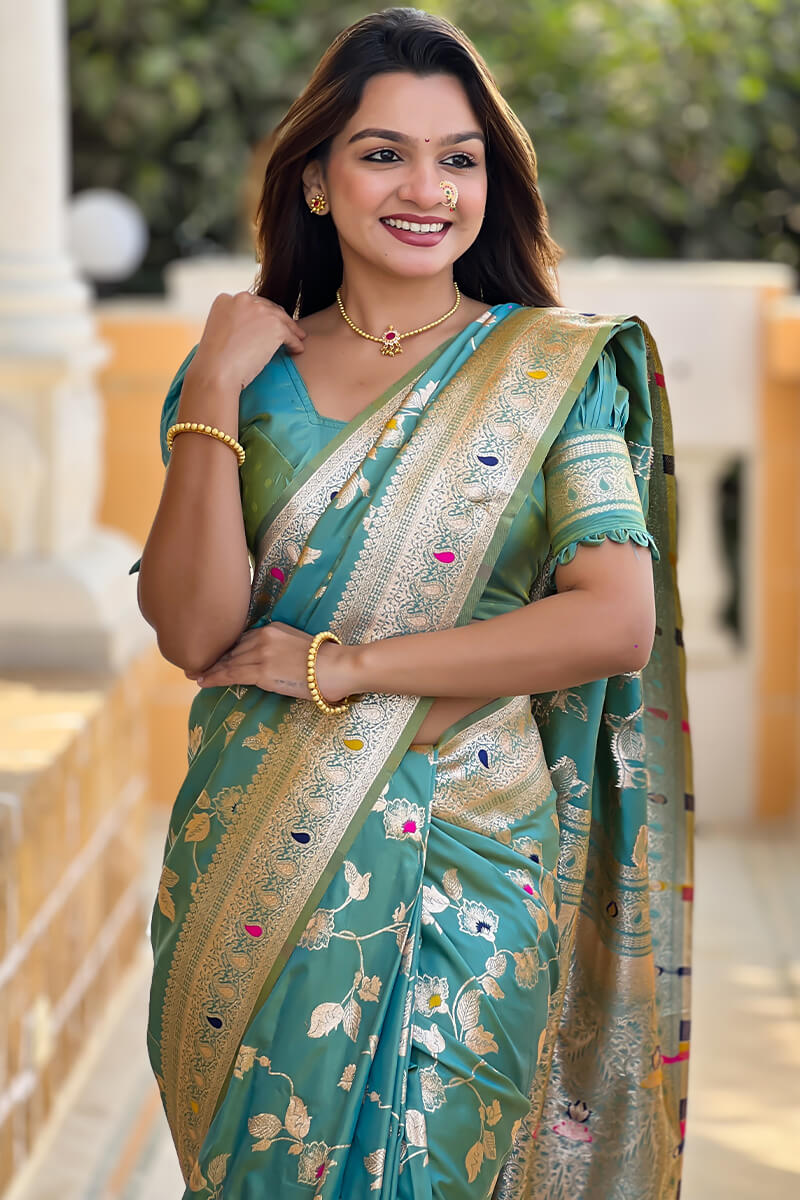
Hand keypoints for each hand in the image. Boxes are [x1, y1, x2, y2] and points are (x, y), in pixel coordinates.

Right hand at [184, 291, 306, 396]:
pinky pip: (290, 334)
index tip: (265, 323)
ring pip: (281, 319)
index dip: (259, 314)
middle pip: (268, 307)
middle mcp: (243, 299)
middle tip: (286, 329)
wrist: (216, 371)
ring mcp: (260, 311)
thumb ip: (232, 324)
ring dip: (291, 329)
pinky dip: (295, 342)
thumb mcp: (217, 332)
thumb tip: (248, 331)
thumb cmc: (213, 361)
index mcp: (225, 299)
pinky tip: (297, 349)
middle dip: (277, 319)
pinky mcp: (275, 326)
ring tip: (297, 338)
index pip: (249, 304)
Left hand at [184, 622, 355, 703]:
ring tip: (195, 675)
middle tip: (197, 665)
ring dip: (211, 669)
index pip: (243, 639)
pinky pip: (231, 675)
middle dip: (215, 658)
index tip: (215, 654)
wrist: (337, 666)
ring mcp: (260, 654)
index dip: (227, 649)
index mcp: (272, 628)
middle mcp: (262, 637)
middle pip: (232, 650)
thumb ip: (281, 647)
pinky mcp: (261, 672)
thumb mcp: (300, 644)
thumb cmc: (327, 660)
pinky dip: (214, 678)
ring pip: (228, 662)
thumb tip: (274, 661)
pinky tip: (202, 681)